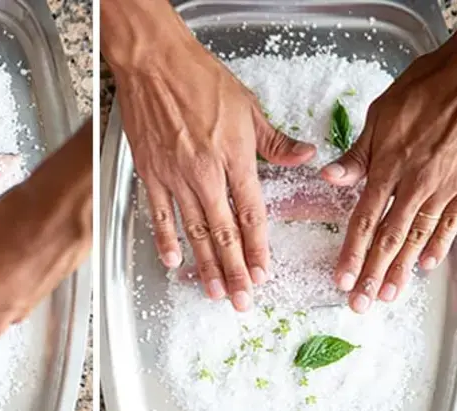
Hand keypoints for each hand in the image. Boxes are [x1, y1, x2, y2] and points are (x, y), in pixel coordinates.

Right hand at [103, 2, 314, 310]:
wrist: (155, 64)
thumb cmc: (201, 79)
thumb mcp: (248, 106)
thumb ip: (275, 141)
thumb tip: (305, 157)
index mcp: (235, 156)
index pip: (251, 214)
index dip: (258, 249)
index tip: (262, 274)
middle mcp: (205, 173)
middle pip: (223, 232)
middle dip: (234, 270)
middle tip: (241, 300)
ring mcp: (175, 176)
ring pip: (194, 230)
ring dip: (205, 265)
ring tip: (214, 291)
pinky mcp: (150, 173)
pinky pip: (159, 214)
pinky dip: (166, 239)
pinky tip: (173, 261)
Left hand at [321, 19, 456, 312]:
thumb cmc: (427, 89)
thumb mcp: (381, 116)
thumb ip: (356, 155)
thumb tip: (329, 178)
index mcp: (388, 168)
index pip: (364, 221)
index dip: (352, 253)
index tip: (342, 279)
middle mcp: (415, 185)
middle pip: (389, 238)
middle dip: (372, 274)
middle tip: (361, 303)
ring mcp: (444, 188)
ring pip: (419, 238)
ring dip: (401, 270)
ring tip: (389, 295)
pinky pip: (451, 223)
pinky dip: (439, 245)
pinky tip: (427, 265)